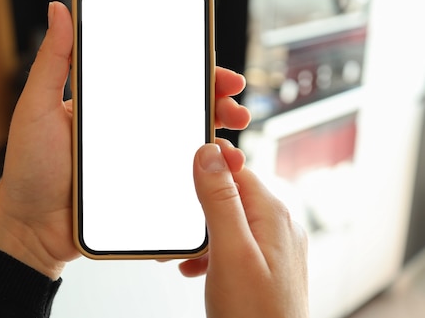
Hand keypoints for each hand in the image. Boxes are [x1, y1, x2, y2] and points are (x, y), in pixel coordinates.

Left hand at [0, 1, 250, 279]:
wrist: (29, 227)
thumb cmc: (28, 166)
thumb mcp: (36, 107)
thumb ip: (52, 62)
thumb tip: (59, 10)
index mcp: (109, 102)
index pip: (155, 76)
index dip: (188, 68)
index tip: (213, 64)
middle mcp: (129, 127)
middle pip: (180, 106)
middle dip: (215, 99)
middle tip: (234, 100)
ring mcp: (139, 158)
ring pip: (187, 141)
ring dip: (217, 134)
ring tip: (234, 134)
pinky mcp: (144, 188)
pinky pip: (181, 177)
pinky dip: (204, 172)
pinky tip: (219, 170)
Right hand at [181, 144, 308, 317]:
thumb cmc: (254, 314)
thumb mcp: (230, 252)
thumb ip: (219, 200)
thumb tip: (209, 153)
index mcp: (272, 214)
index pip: (236, 168)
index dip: (206, 167)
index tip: (179, 175)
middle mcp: (277, 227)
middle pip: (230, 195)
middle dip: (198, 209)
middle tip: (177, 232)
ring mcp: (273, 248)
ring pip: (228, 222)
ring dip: (201, 234)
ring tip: (182, 257)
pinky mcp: (264, 266)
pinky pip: (233, 244)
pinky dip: (211, 252)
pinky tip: (197, 269)